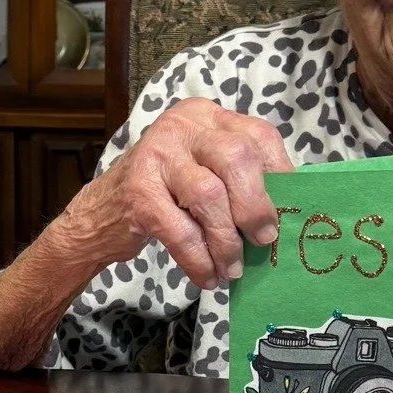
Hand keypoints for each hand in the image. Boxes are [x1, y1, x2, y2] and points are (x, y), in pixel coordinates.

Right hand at [54, 98, 291, 289]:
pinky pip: (180, 230)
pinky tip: (207, 277)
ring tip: (232, 268)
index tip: (285, 212)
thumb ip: (241, 178)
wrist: (103, 213)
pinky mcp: (138, 190)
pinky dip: (198, 259)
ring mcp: (156, 154)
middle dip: (255, 206)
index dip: (279, 176)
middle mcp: (182, 126)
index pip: (258, 136)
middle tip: (263, 240)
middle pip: (237, 158)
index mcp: (206, 115)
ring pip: (209, 196)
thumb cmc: (167, 193)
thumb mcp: (205, 170)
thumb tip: (289, 212)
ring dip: (226, 241)